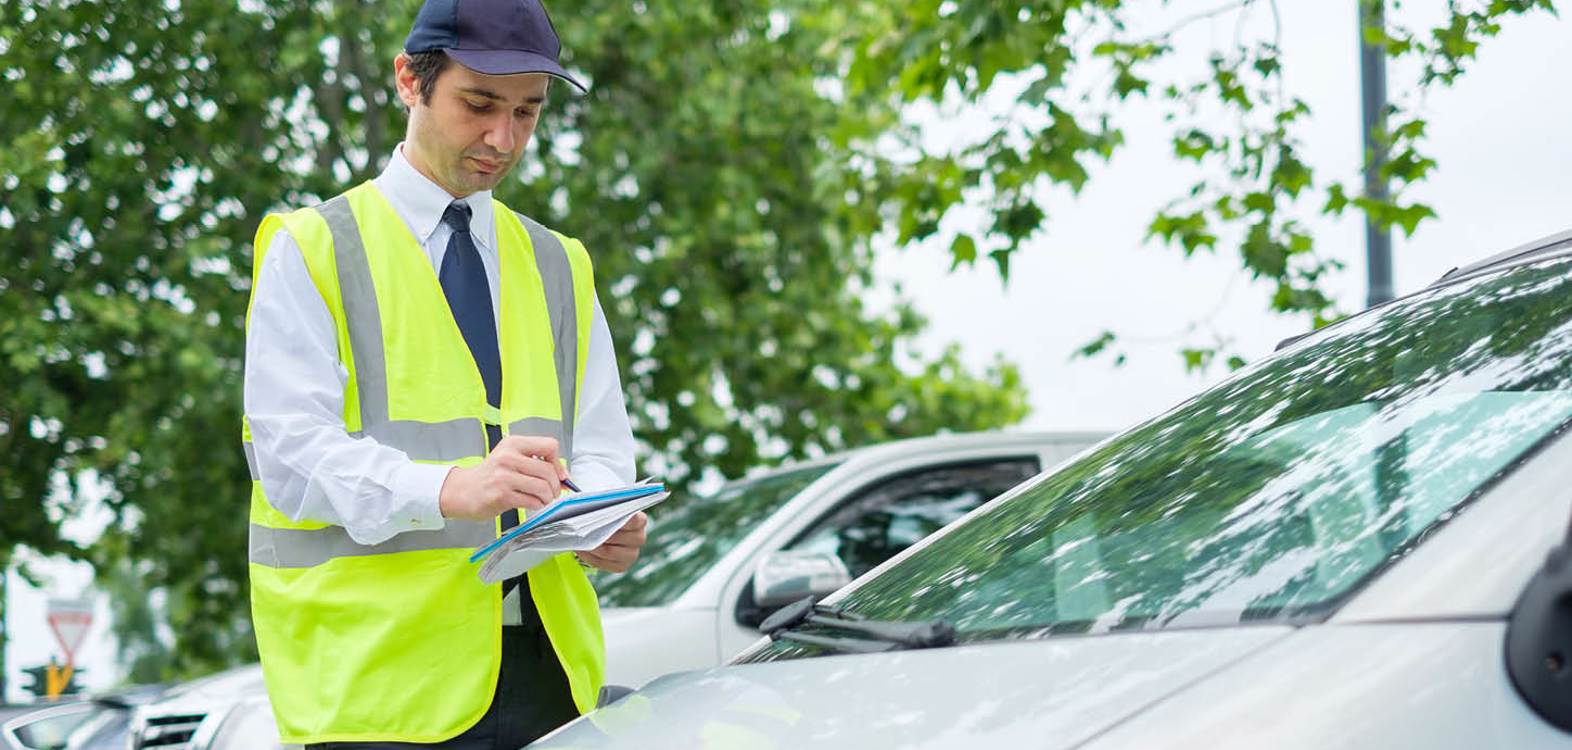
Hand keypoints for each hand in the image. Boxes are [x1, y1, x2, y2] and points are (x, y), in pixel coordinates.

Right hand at [438, 435, 568, 520]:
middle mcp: (508, 457)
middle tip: (553, 493)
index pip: (550, 446)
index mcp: (514, 443)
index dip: (558, 463)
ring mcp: (504, 477)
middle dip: (556, 486)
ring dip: (548, 498)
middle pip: (548, 471)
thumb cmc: (490, 475)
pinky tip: (533, 504)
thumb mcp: (511, 458)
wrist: (463, 490)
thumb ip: (536, 462)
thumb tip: (564, 476)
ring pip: (542, 487)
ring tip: (543, 499)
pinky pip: (532, 501)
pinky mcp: (501, 496)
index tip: (558, 474)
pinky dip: (538, 505)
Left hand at [575, 511, 647, 572]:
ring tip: (580, 540)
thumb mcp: (607, 508)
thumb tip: (590, 507)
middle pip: (621, 537)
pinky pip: (603, 563)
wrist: (604, 532)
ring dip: (593, 546)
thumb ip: (604, 507)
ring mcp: (632, 554)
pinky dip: (590, 557)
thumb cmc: (606, 517)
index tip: (604, 515)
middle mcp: (639, 538)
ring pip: (609, 551)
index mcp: (640, 520)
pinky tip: (582, 550)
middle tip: (585, 529)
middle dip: (601, 533)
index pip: (635, 520)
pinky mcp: (621, 566)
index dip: (620, 518)